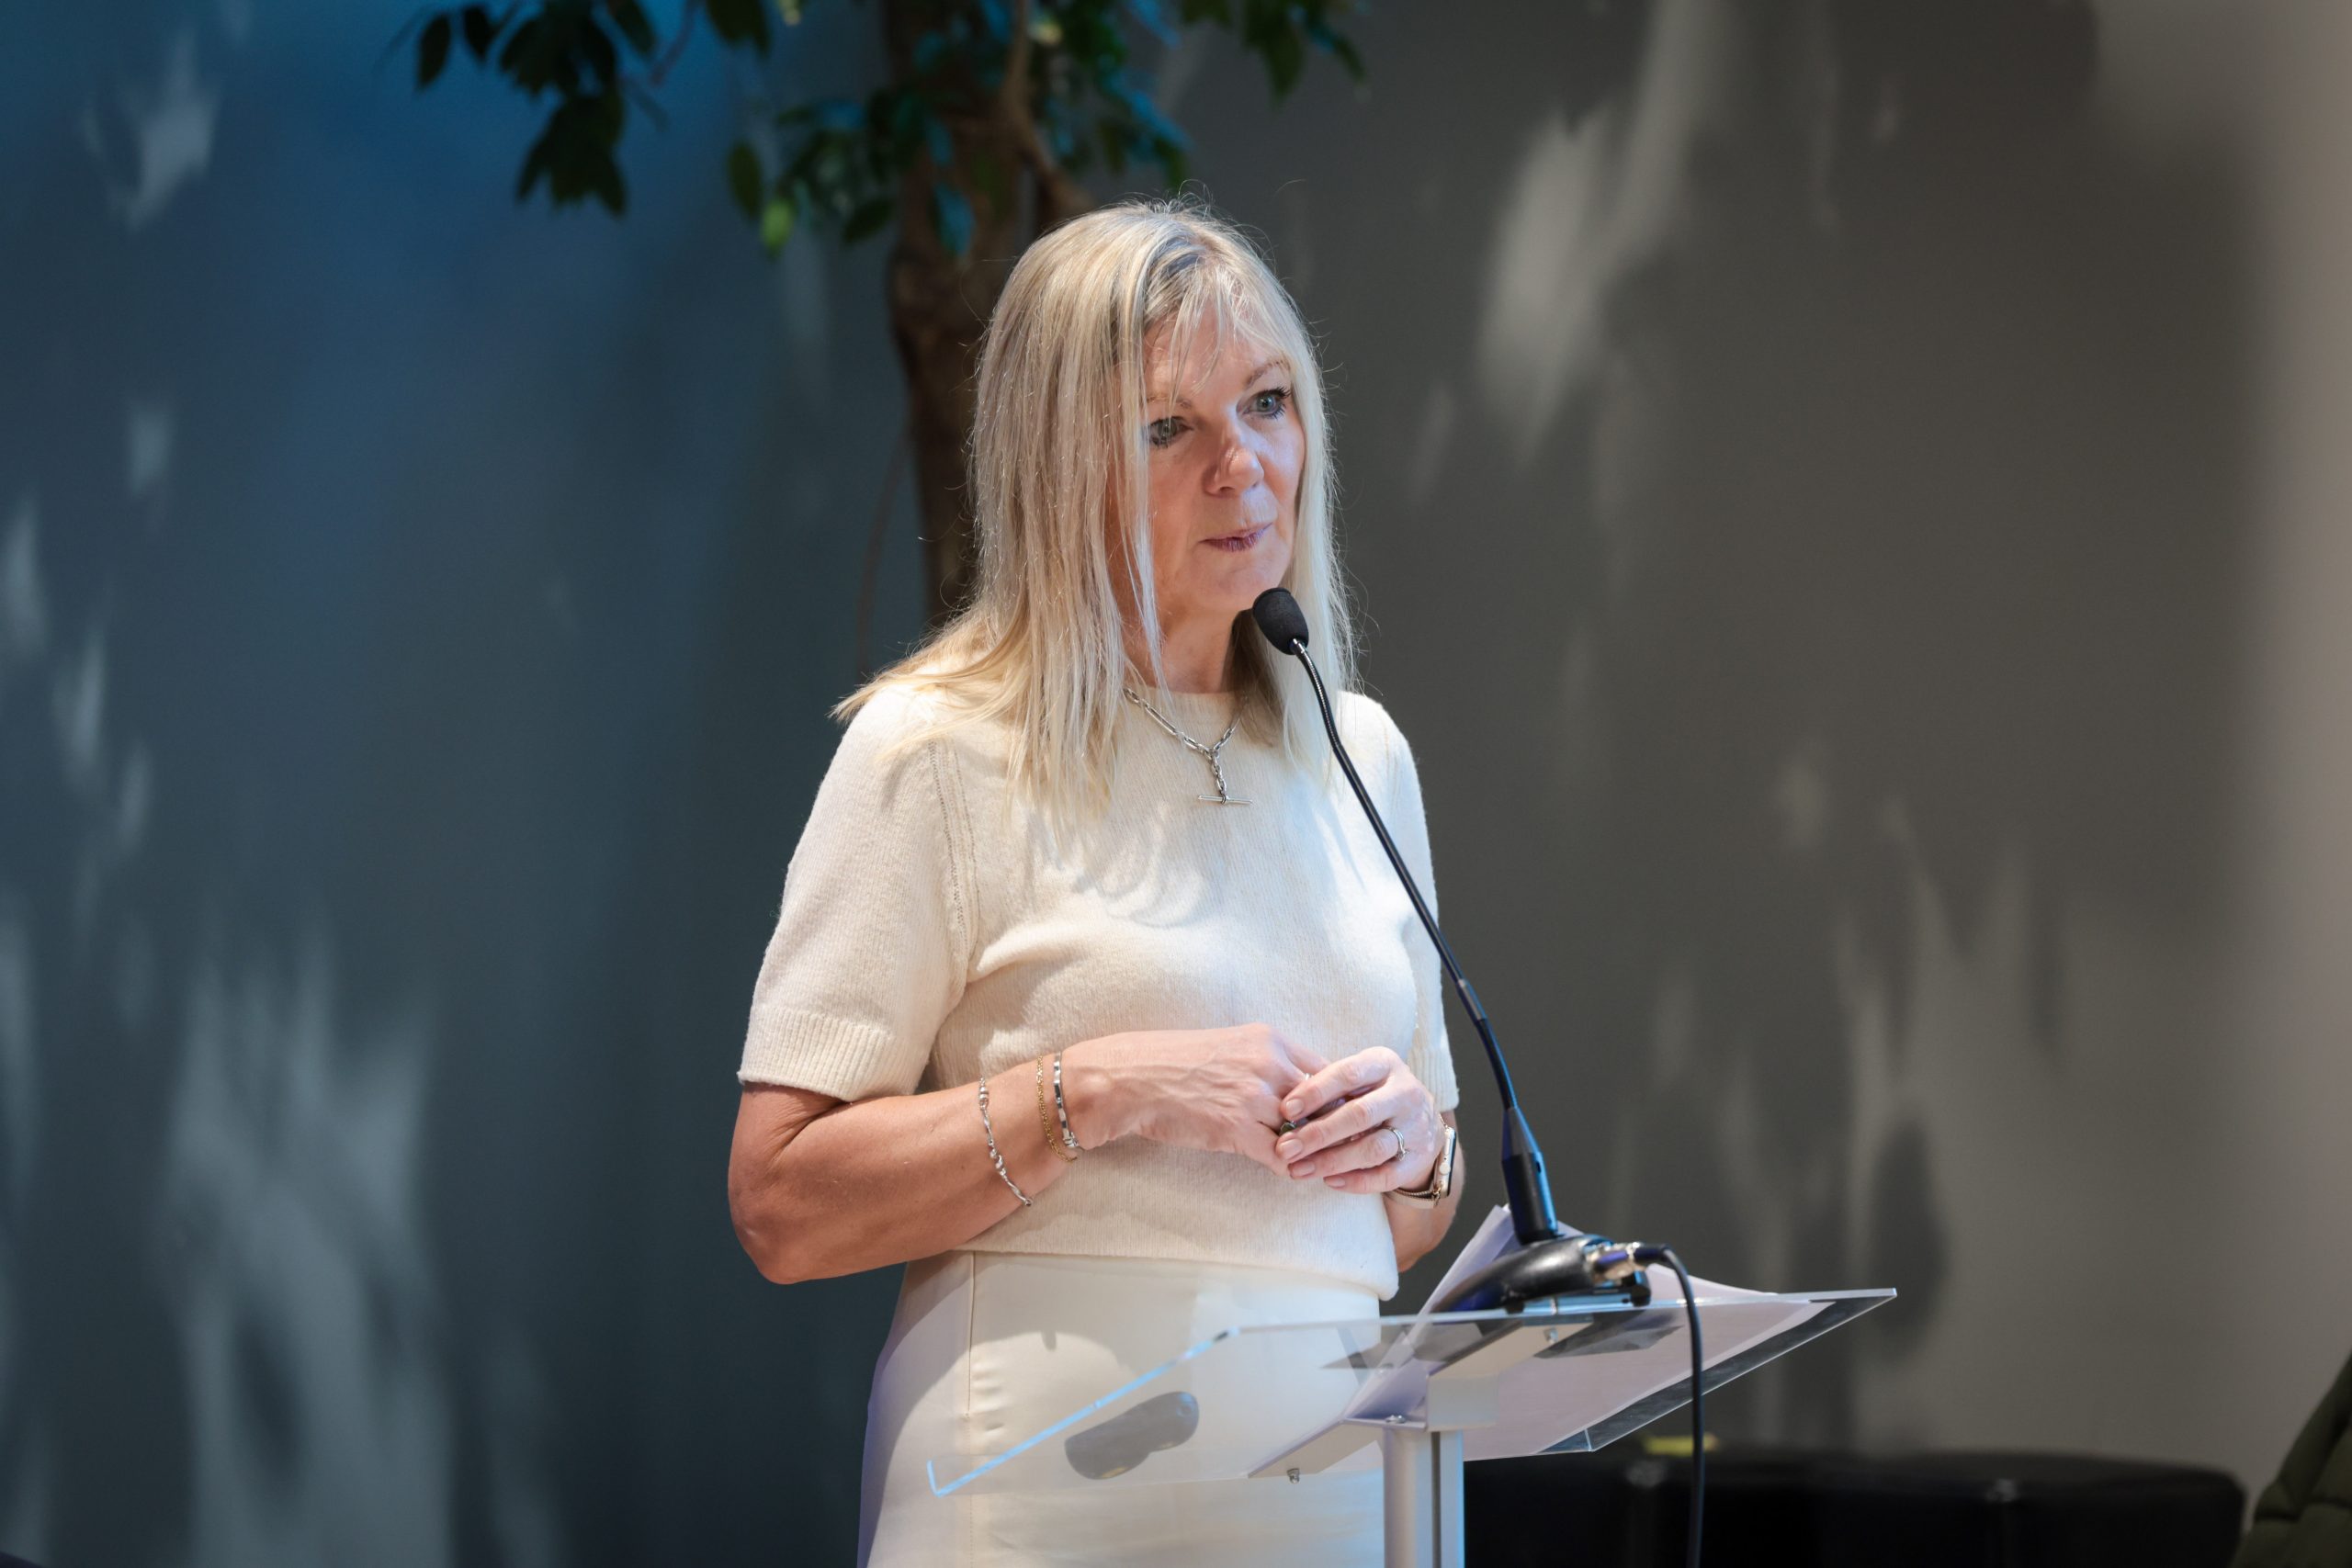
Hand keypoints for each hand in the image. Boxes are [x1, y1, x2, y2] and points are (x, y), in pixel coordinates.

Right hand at [1065, 1025, 1327, 1176]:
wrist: (1132, 1077)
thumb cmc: (1174, 1061)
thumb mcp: (1230, 1045)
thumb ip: (1265, 1061)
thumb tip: (1294, 1086)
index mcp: (1270, 1040)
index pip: (1327, 1070)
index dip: (1334, 1097)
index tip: (1336, 1114)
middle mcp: (1268, 1064)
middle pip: (1322, 1103)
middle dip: (1328, 1126)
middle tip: (1335, 1145)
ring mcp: (1254, 1097)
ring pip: (1303, 1132)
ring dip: (1308, 1151)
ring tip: (1313, 1163)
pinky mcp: (1236, 1129)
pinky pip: (1279, 1156)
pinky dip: (1288, 1167)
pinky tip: (1288, 1171)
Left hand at [1272, 1047, 1440, 1194]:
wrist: (1422, 1121)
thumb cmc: (1374, 1095)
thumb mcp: (1359, 1079)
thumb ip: (1330, 1089)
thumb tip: (1287, 1113)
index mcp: (1385, 1064)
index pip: (1348, 1074)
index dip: (1315, 1092)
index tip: (1286, 1110)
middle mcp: (1405, 1093)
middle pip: (1360, 1114)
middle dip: (1318, 1134)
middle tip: (1286, 1148)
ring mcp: (1416, 1127)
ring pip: (1372, 1148)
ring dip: (1332, 1161)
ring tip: (1299, 1169)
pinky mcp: (1419, 1158)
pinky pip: (1386, 1176)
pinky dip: (1356, 1181)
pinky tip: (1329, 1181)